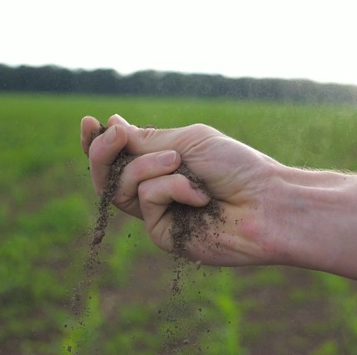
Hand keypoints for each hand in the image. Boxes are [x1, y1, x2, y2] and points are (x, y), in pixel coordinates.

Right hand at [81, 114, 282, 265]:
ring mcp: (158, 213)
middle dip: (103, 152)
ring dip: (149, 166)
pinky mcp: (162, 234)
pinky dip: (171, 187)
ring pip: (122, 186)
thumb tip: (113, 125)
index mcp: (163, 164)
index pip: (120, 156)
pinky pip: (146, 199)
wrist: (265, 201)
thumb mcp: (189, 141)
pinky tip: (199, 196)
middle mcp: (156, 189)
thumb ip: (148, 140)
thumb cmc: (236, 166)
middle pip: (108, 175)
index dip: (98, 142)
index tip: (90, 122)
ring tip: (179, 162)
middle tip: (114, 135)